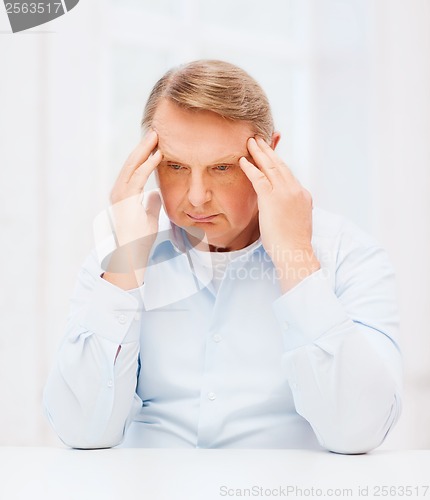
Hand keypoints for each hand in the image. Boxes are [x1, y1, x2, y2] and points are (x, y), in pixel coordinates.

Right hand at [103, 130, 162, 288]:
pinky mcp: (125, 200)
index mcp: (124, 193)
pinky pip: (138, 178)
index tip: (155, 143)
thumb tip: (155, 193)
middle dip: (143, 146)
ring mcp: (120, 195)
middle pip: (131, 163)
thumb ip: (151, 204)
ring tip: (156, 136)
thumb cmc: (139, 238)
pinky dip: (148, 165)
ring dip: (144, 150)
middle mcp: (119, 191)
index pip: (134, 169)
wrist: (131, 254)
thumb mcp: (149, 216)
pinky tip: (157, 155)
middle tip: (155, 131)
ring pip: (132, 166)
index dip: (144, 155)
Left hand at [239, 136, 319, 292]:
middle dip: (268, 151)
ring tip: (250, 142)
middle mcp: (295, 190)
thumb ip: (289, 209)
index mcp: (302, 195)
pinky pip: (259, 178)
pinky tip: (244, 160)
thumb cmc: (293, 243)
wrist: (295, 252)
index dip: (278, 162)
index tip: (270, 153)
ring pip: (271, 167)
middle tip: (259, 139)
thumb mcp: (296, 221)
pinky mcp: (272, 199)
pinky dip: (251, 167)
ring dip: (259, 153)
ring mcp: (285, 193)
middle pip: (280, 165)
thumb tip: (281, 209)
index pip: (288, 174)